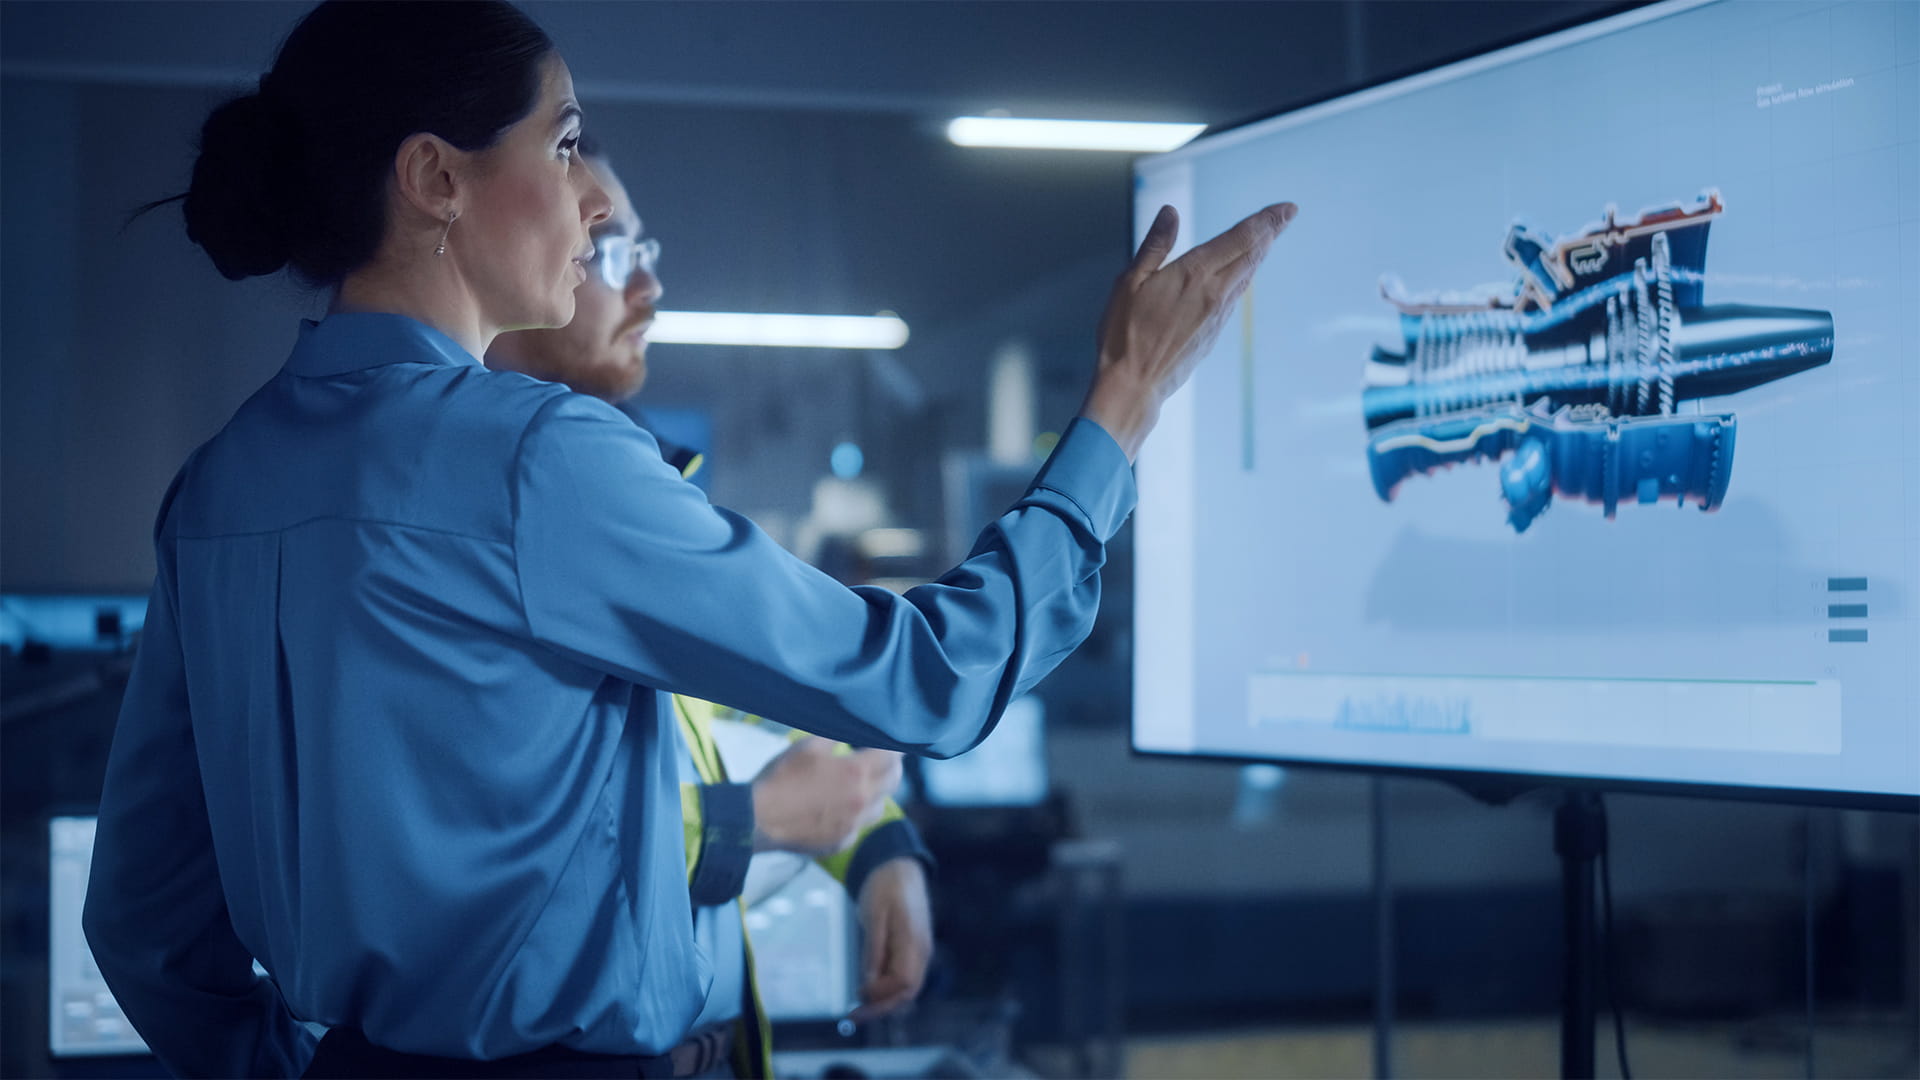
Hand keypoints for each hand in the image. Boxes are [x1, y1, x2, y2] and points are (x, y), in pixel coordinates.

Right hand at [750, 737, 901, 854]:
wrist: (756, 818)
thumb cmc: (781, 777)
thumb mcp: (808, 746)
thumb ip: (837, 736)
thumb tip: (855, 728)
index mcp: (855, 773)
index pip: (891, 756)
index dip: (894, 746)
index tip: (892, 741)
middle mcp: (861, 801)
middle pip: (893, 781)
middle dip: (892, 767)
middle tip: (884, 758)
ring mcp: (853, 826)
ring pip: (880, 807)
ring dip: (878, 792)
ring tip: (864, 784)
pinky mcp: (841, 842)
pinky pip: (860, 826)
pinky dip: (857, 815)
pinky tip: (842, 809)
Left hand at [850, 857, 932, 1020]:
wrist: (898, 865)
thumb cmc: (884, 886)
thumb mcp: (873, 914)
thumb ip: (873, 950)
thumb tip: (867, 985)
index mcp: (913, 940)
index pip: (904, 982)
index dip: (881, 994)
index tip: (857, 994)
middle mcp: (921, 949)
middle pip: (907, 991)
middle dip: (881, 1007)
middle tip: (852, 1017)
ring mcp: (919, 950)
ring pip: (906, 988)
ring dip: (883, 1001)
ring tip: (857, 1009)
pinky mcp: (912, 949)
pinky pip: (902, 977)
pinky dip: (885, 989)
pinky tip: (867, 991)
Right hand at [1080, 201, 1297, 459]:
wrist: (1133, 384)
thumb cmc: (1123, 333)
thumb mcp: (1129, 282)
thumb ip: (1155, 246)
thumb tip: (1170, 212)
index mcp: (1195, 274)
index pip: (1242, 238)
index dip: (1267, 220)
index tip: (1287, 208)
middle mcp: (1214, 292)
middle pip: (1252, 254)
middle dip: (1271, 231)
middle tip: (1287, 214)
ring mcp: (1217, 315)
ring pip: (1246, 275)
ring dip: (1259, 253)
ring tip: (1268, 238)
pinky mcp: (1213, 332)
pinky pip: (1236, 296)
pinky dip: (1245, 276)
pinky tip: (1242, 274)